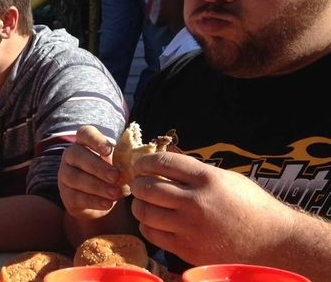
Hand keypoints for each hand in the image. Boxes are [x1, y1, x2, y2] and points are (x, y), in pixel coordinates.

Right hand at [58, 125, 128, 219]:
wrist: (101, 201)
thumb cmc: (111, 176)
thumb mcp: (119, 166)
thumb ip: (123, 164)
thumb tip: (132, 169)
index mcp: (84, 143)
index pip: (85, 133)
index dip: (95, 140)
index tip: (109, 151)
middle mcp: (70, 156)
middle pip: (77, 155)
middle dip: (97, 166)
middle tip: (115, 176)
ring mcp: (64, 175)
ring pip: (75, 177)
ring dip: (96, 186)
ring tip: (114, 193)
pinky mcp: (66, 195)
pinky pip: (75, 197)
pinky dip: (93, 201)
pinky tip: (107, 203)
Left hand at [130, 152, 295, 265]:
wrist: (274, 243)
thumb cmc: (252, 207)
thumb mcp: (226, 179)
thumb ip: (195, 173)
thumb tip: (163, 168)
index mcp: (207, 179)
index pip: (162, 162)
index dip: (144, 162)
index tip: (140, 165)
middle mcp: (196, 202)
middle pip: (147, 188)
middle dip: (137, 184)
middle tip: (139, 184)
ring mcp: (190, 227)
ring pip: (144, 212)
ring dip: (139, 205)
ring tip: (144, 203)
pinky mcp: (187, 249)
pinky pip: (152, 234)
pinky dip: (147, 226)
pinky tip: (154, 222)